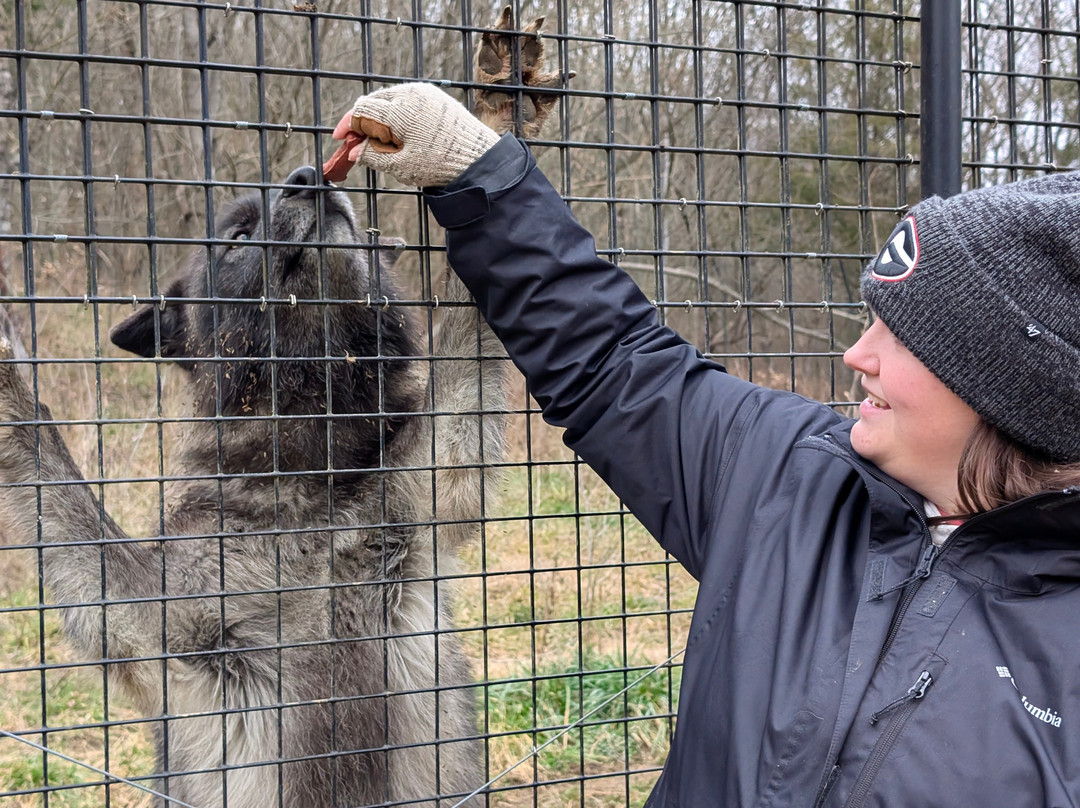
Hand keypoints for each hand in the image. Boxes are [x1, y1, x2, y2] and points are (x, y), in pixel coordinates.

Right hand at [323, 83, 500, 186]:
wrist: (479, 159)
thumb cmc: (440, 164)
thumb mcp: (401, 166)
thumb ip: (373, 156)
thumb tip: (354, 151)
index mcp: (400, 110)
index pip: (362, 110)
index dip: (347, 125)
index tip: (340, 139)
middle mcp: (411, 94)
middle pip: (374, 102)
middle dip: (362, 122)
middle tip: (357, 143)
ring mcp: (425, 92)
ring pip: (390, 100)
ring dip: (379, 118)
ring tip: (379, 143)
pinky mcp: (436, 97)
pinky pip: (407, 101)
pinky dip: (396, 115)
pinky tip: (397, 134)